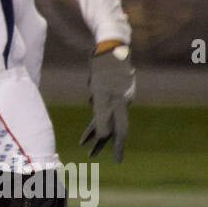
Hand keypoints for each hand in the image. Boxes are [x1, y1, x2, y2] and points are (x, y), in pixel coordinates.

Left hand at [80, 43, 134, 161]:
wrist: (109, 44)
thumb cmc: (105, 68)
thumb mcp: (101, 92)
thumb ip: (103, 115)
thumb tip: (103, 136)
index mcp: (122, 104)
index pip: (120, 131)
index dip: (118, 147)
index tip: (117, 161)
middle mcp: (121, 102)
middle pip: (112, 126)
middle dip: (101, 142)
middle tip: (91, 156)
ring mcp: (115, 95)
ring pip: (104, 117)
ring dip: (95, 130)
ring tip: (85, 143)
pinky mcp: (108, 88)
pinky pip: (101, 106)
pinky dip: (94, 115)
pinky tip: (88, 118)